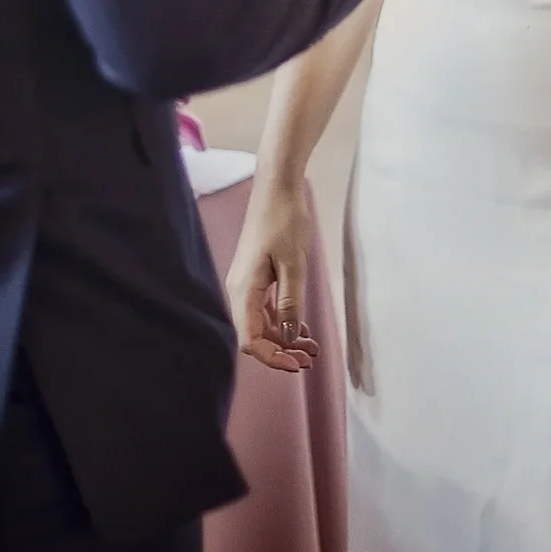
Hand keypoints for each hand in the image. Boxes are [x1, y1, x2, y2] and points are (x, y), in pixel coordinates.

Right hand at [225, 185, 318, 374]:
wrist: (277, 186)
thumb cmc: (285, 220)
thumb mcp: (294, 264)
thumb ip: (290, 302)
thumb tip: (286, 338)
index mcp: (244, 290)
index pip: (249, 340)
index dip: (271, 357)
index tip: (296, 365)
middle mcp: (240, 290)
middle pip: (254, 334)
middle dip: (280, 351)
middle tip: (310, 359)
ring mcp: (247, 283)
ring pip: (261, 323)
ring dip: (283, 338)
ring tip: (311, 348)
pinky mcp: (256, 275)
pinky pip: (265, 308)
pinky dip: (282, 320)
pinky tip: (301, 327)